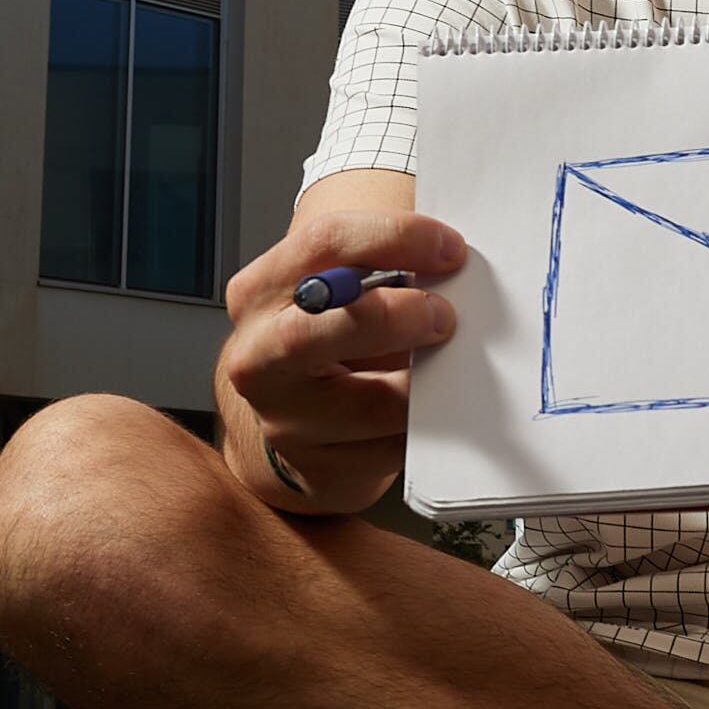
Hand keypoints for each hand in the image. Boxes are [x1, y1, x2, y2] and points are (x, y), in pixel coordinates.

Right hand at [217, 206, 465, 511]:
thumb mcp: (336, 295)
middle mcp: (257, 356)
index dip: (394, 238)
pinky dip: (428, 427)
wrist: (299, 422)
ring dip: (425, 384)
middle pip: (313, 331)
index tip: (449, 248)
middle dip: (394, 318)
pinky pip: (393, 448)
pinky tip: (435, 409)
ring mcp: (283, 420)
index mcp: (260, 293)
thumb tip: (450, 259)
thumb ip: (376, 268)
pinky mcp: (318, 469)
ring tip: (447, 367)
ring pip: (367, 405)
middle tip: (445, 317)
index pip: (322, 245)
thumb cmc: (327, 343)